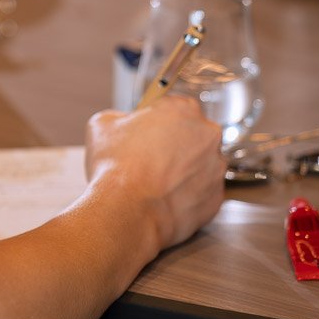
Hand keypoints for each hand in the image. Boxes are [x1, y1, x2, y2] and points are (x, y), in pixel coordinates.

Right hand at [85, 97, 223, 251]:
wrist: (126, 211)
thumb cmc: (116, 166)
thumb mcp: (102, 124)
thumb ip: (120, 117)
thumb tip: (121, 125)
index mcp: (184, 110)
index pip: (174, 107)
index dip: (156, 120)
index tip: (145, 132)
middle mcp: (208, 136)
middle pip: (192, 135)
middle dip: (173, 145)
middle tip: (147, 159)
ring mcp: (215, 169)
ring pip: (199, 166)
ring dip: (182, 171)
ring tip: (153, 183)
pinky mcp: (215, 199)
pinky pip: (201, 193)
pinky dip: (185, 196)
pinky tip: (162, 199)